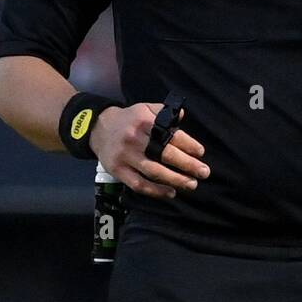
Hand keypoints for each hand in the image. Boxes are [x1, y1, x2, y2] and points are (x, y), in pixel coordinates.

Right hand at [90, 103, 209, 199]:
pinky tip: (170, 192)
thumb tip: (182, 116)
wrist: (97, 128)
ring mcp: (125, 157)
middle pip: (164, 154)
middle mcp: (135, 139)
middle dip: (187, 165)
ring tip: (191, 184)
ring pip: (153, 172)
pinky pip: (138, 184)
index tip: (200, 153)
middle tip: (204, 172)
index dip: (188, 145)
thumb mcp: (145, 108)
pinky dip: (155, 191)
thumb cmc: (128, 119)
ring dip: (175, 180)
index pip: (170, 135)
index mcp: (144, 122)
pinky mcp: (118, 170)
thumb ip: (164, 111)